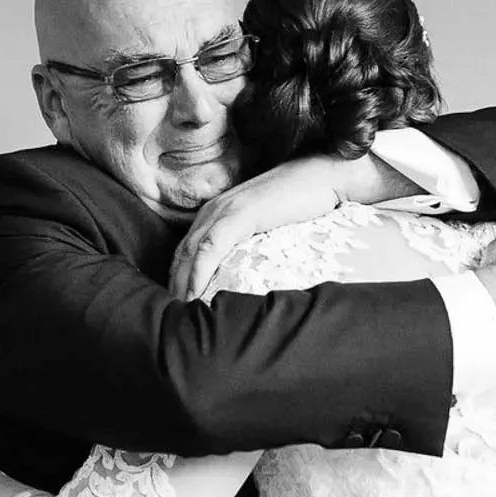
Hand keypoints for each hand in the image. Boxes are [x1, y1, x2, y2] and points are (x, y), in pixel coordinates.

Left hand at [169, 154, 394, 300]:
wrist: (323, 178)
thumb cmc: (300, 205)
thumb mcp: (265, 229)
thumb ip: (248, 245)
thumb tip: (244, 276)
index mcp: (216, 214)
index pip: (186, 251)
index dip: (178, 278)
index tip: (177, 306)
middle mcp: (213, 211)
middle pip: (181, 254)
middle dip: (174, 286)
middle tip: (172, 318)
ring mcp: (224, 210)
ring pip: (189, 252)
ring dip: (181, 284)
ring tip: (180, 314)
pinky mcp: (239, 214)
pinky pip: (209, 247)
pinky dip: (198, 272)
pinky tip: (194, 294)